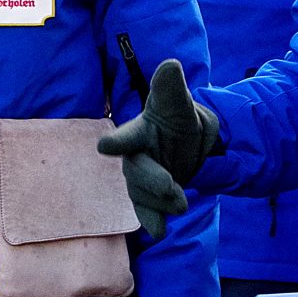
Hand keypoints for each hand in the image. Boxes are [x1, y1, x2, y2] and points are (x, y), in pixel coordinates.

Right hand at [98, 60, 218, 237]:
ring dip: (161, 203)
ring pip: (142, 195)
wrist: (192, 142)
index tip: (105, 145)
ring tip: (182, 203)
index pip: (125, 138)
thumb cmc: (177, 118)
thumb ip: (170, 87)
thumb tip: (170, 64)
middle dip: (151, 180)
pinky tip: (160, 231)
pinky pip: (147, 212)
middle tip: (172, 187)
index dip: (116, 142)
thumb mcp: (178, 102)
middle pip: (135, 172)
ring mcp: (141, 180)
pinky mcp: (150, 198)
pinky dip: (152, 222)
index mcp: (137, 133)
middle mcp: (135, 158)